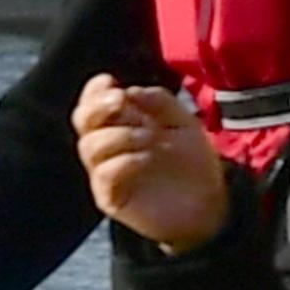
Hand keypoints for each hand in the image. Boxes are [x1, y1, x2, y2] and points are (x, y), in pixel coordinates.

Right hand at [74, 75, 229, 255]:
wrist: (207, 207)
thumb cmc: (192, 164)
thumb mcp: (184, 122)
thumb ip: (159, 102)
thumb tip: (129, 91)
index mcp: (122, 124)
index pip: (92, 103)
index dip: (94, 90)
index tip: (111, 83)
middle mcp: (109, 147)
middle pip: (81, 120)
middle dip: (97, 106)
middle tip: (121, 103)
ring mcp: (107, 172)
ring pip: (90, 145)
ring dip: (119, 134)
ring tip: (150, 137)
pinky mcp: (110, 198)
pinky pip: (105, 173)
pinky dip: (125, 160)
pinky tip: (147, 159)